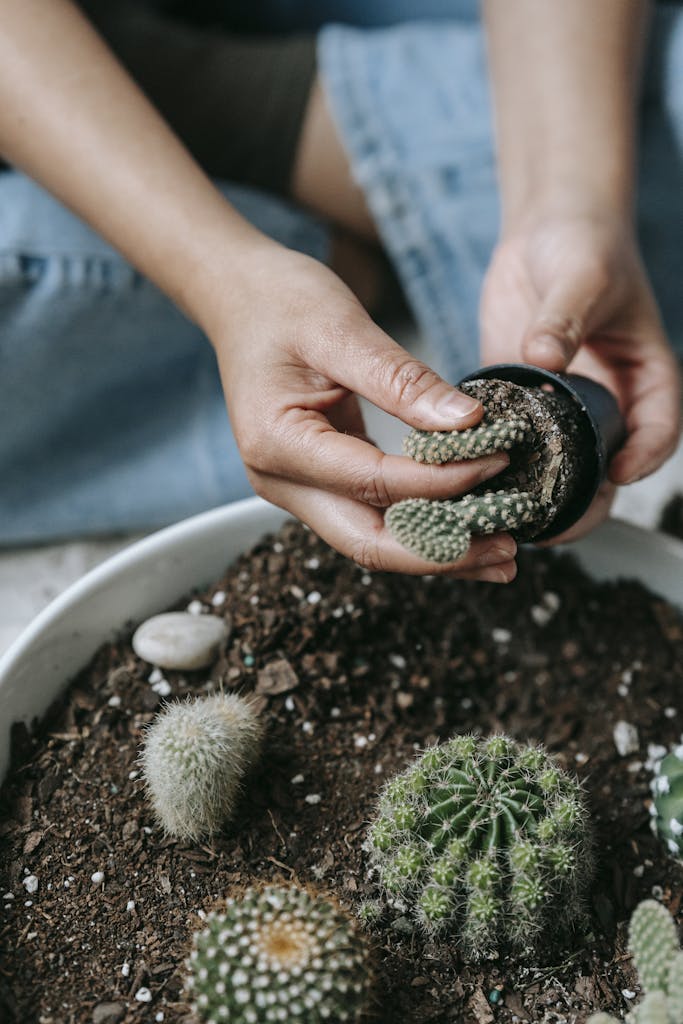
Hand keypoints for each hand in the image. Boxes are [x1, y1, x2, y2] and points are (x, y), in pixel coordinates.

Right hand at [209, 245, 517, 578]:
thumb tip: (467, 423)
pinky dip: (419, 524)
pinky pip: (371, 515)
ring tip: (499, 551)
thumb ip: (402, 381)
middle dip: (441, 553)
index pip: (374, 483)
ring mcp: (296, 487)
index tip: (497, 463)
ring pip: (372, 540)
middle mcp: (280, 481)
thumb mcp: (342, 328)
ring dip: (436, 550)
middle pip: (368, 543)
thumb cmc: (281, 302)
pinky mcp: (317, 481)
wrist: (237, 296)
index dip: (441, 482)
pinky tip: (465, 523)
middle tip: (506, 550)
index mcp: (278, 443)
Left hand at [480, 214, 681, 541]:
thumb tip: (545, 354)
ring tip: (499, 518)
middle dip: (579, 504)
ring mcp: (559, 407)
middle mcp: (603, 402)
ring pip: (551, 467)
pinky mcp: (517, 401)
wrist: (546, 230)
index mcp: (642, 378)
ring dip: (529, 495)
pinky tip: (462, 482)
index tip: (619, 474)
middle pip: (601, 470)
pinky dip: (490, 464)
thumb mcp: (583, 275)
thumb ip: (565, 316)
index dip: (643, 457)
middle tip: (548, 524)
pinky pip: (508, 441)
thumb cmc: (585, 245)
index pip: (656, 430)